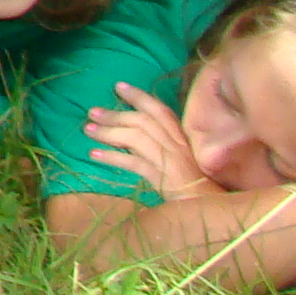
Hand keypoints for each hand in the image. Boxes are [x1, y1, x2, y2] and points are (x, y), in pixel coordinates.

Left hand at [85, 81, 218, 202]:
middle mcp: (177, 144)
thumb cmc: (193, 182)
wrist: (207, 207)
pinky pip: (133, 163)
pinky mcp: (163, 178)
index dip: (139, 97)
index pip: (159, 110)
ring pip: (136, 139)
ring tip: (88, 130)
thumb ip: (159, 141)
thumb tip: (128, 128)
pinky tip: (94, 154)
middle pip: (143, 122)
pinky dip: (113, 157)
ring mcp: (170, 160)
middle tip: (92, 111)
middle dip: (116, 114)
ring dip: (109, 133)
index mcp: (182, 136)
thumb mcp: (180, 156)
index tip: (118, 87)